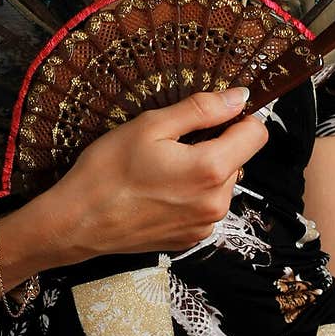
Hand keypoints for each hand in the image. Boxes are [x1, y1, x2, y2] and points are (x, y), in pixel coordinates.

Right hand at [37, 87, 268, 260]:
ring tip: (161, 168)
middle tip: (171, 143)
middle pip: (238, 158)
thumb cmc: (108, 169)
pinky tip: (158, 191)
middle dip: (215, 144)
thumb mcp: (151, 126)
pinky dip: (191, 193)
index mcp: (211, 169)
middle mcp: (217, 202)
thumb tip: (240, 96)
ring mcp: (205, 225)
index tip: (208, 116)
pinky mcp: (191, 239)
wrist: (78, 222)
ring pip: (222, 182)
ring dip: (203, 170)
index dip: (236, 118)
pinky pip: (205, 205)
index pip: (256, 134)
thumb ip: (201, 109)